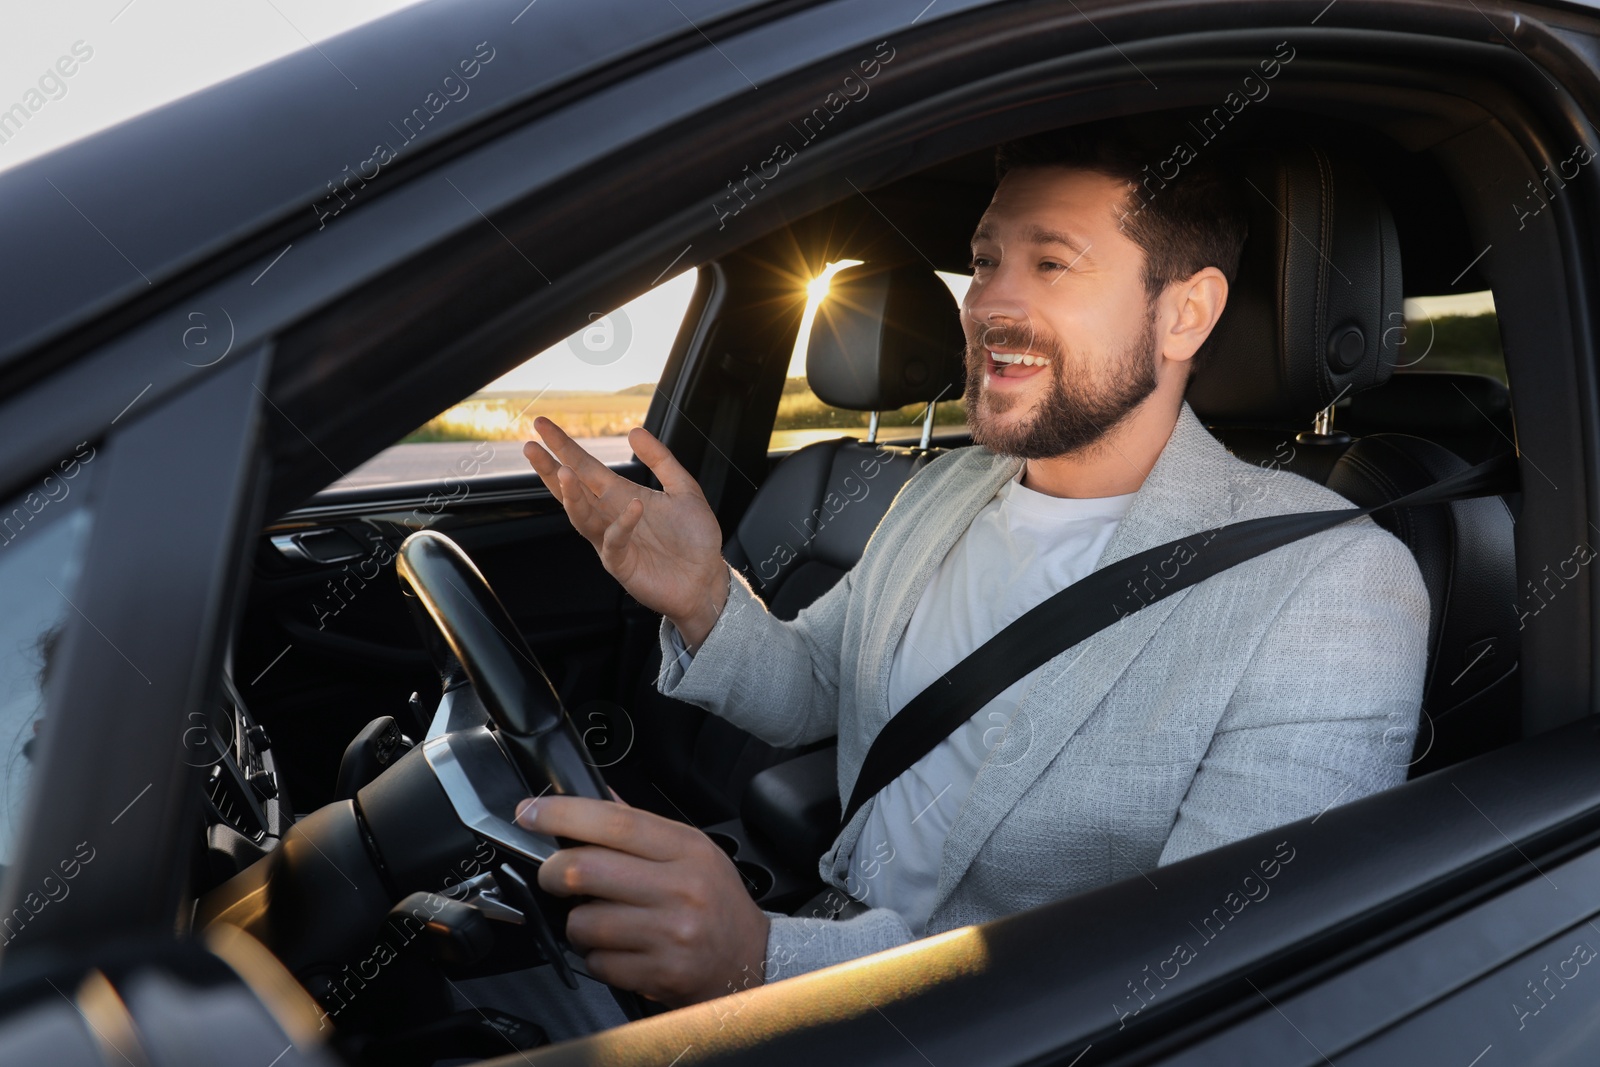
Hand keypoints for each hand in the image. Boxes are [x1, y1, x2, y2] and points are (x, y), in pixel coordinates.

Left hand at [515, 794, 769, 1006]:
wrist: (753, 961)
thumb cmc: (717, 903)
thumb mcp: (693, 852)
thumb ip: (641, 827)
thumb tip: (597, 798)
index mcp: (687, 849)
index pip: (615, 823)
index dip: (563, 814)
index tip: (530, 812)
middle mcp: (681, 888)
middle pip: (586, 869)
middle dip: (552, 873)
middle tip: (553, 876)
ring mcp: (670, 934)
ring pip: (584, 922)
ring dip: (577, 923)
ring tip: (599, 921)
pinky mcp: (660, 974)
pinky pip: (598, 962)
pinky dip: (596, 957)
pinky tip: (618, 949)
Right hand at [524, 418, 726, 647]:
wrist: (706, 578)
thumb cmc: (693, 538)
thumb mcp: (683, 489)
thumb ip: (660, 460)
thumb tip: (634, 431)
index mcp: (620, 495)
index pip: (584, 466)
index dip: (563, 446)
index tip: (541, 425)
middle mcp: (609, 516)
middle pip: (572, 490)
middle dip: (550, 469)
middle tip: (530, 446)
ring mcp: (612, 541)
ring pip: (582, 516)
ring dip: (572, 496)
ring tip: (564, 472)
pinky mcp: (623, 564)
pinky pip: (616, 541)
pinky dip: (623, 523)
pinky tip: (634, 504)